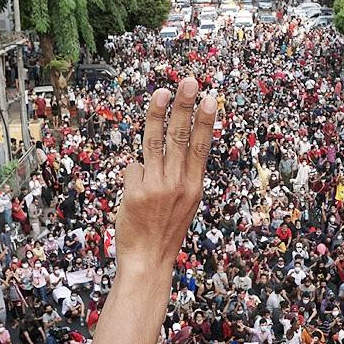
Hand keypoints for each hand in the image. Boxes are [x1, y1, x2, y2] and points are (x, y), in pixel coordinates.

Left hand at [115, 78, 216, 276]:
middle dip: (185, 106)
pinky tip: (135, 194)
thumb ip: (179, 177)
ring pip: (155, 142)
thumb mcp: (185, 205)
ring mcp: (156, 187)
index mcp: (194, 187)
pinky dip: (134, 176)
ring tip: (162, 92)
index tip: (210, 98)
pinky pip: (133, 169)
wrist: (148, 262)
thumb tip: (162, 151)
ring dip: (158, 114)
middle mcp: (178, 184)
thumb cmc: (165, 233)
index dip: (205, 121)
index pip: (201, 147)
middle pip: (181, 137)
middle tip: (189, 81)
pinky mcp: (136, 192)